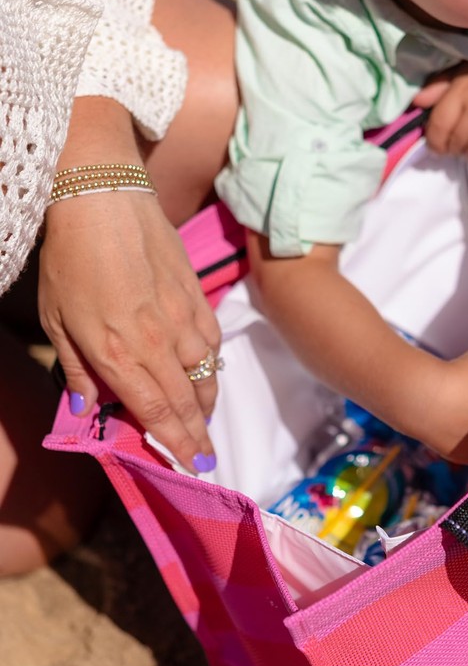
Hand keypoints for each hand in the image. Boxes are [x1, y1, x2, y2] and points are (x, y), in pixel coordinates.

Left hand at [39, 191, 220, 473]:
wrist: (105, 200)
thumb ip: (75, 369)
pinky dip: (211, 366)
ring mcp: (184, 320)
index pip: (157, 412)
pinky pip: (213, 344)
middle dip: (198, 435)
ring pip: (207, 375)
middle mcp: (159, 343)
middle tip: (206, 459)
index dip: (177, 444)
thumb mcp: (57, 319)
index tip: (193, 465)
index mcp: (118, 352)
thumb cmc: (71, 260)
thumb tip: (85, 408)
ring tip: (200, 418)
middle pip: (188, 401)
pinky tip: (205, 372)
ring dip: (205, 403)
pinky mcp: (198, 298)